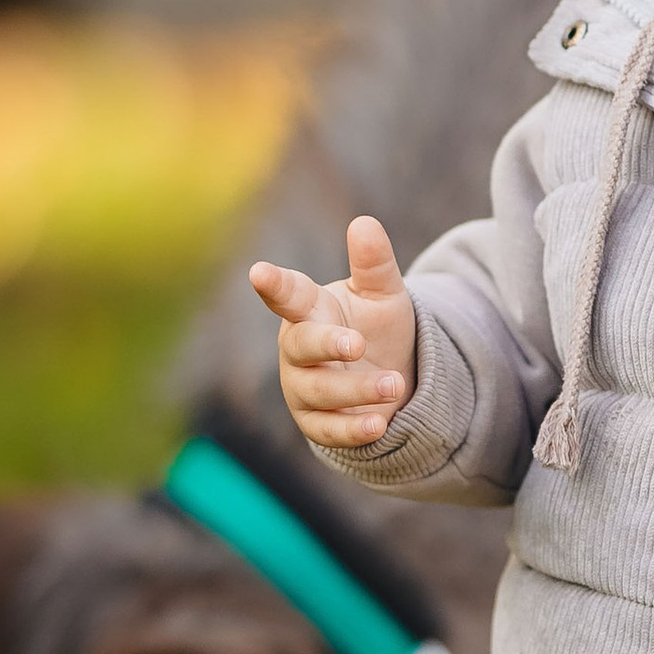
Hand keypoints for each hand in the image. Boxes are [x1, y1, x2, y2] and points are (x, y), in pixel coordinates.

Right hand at [248, 216, 415, 450]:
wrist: (393, 377)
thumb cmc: (377, 326)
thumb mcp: (383, 293)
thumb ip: (374, 262)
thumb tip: (365, 222)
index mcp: (309, 309)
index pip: (288, 294)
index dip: (274, 283)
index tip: (259, 272)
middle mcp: (298, 349)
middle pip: (300, 345)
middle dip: (325, 344)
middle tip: (356, 343)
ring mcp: (304, 388)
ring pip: (319, 391)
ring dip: (356, 389)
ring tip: (395, 383)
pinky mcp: (318, 424)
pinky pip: (329, 431)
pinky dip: (353, 429)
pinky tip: (380, 424)